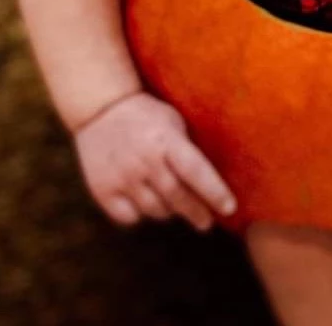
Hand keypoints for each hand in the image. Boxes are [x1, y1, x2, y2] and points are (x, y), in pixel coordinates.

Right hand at [73, 91, 235, 231]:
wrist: (101, 110)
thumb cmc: (146, 116)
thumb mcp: (173, 121)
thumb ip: (188, 149)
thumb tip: (212, 182)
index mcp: (166, 139)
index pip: (196, 171)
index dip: (215, 192)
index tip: (230, 208)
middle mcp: (145, 160)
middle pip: (177, 197)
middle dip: (196, 212)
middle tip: (206, 222)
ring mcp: (123, 177)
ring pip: (155, 210)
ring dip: (169, 211)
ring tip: (175, 205)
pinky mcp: (103, 190)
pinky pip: (130, 216)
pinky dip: (141, 214)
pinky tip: (145, 202)